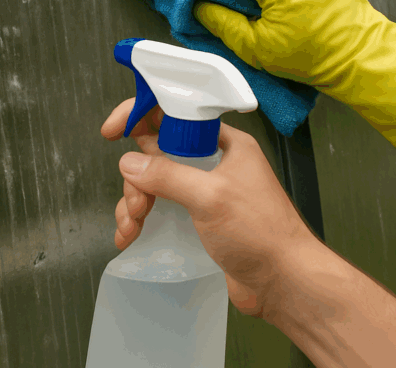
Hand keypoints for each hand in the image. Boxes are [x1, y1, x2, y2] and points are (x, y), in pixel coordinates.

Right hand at [101, 98, 319, 319]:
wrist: (283, 282)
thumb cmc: (261, 232)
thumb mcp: (211, 197)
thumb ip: (168, 175)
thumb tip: (129, 162)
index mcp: (224, 144)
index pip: (176, 114)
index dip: (141, 115)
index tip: (112, 130)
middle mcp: (214, 163)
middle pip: (157, 153)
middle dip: (137, 177)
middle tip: (137, 204)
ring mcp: (204, 192)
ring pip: (154, 183)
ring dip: (134, 202)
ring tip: (132, 227)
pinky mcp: (198, 219)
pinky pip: (160, 209)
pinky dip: (141, 220)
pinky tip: (129, 238)